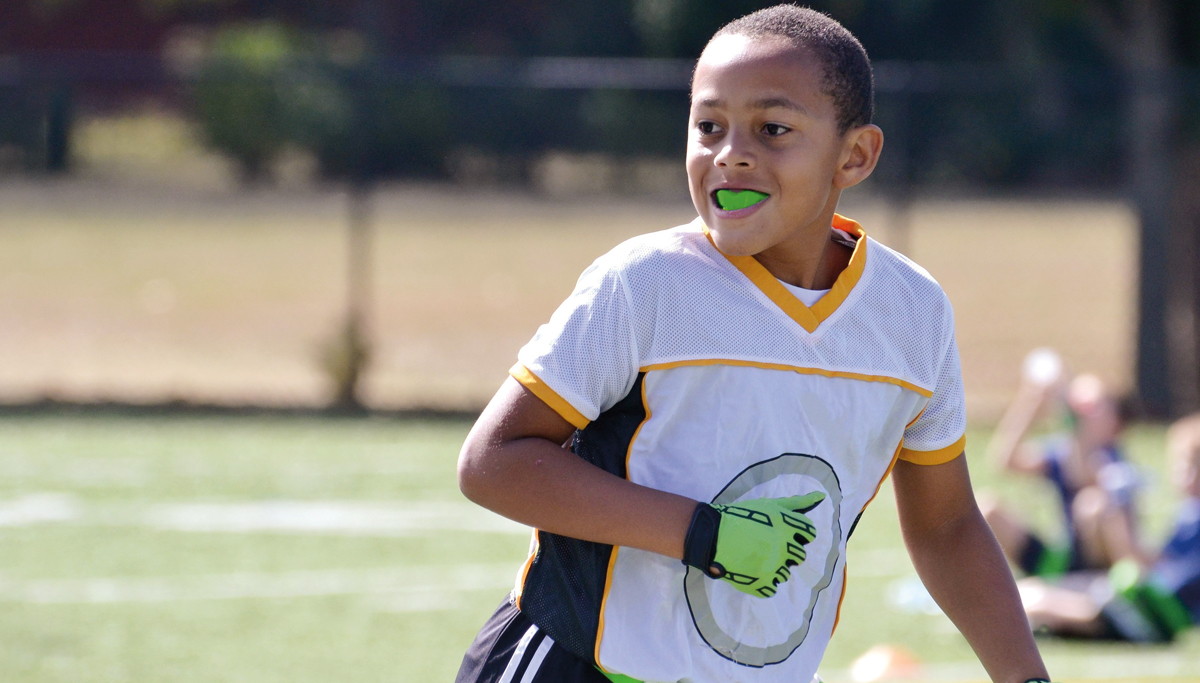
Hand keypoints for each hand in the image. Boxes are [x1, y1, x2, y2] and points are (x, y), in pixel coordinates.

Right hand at [683, 492, 824, 597]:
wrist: (712, 535)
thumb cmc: (742, 516)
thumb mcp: (770, 505)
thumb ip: (798, 503)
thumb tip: (822, 496)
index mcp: (787, 527)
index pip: (809, 533)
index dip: (798, 532)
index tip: (782, 531)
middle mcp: (784, 548)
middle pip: (799, 555)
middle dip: (786, 550)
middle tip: (766, 544)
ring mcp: (773, 568)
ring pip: (786, 573)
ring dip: (774, 567)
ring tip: (755, 556)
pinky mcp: (761, 583)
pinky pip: (772, 588)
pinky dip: (763, 581)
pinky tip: (751, 568)